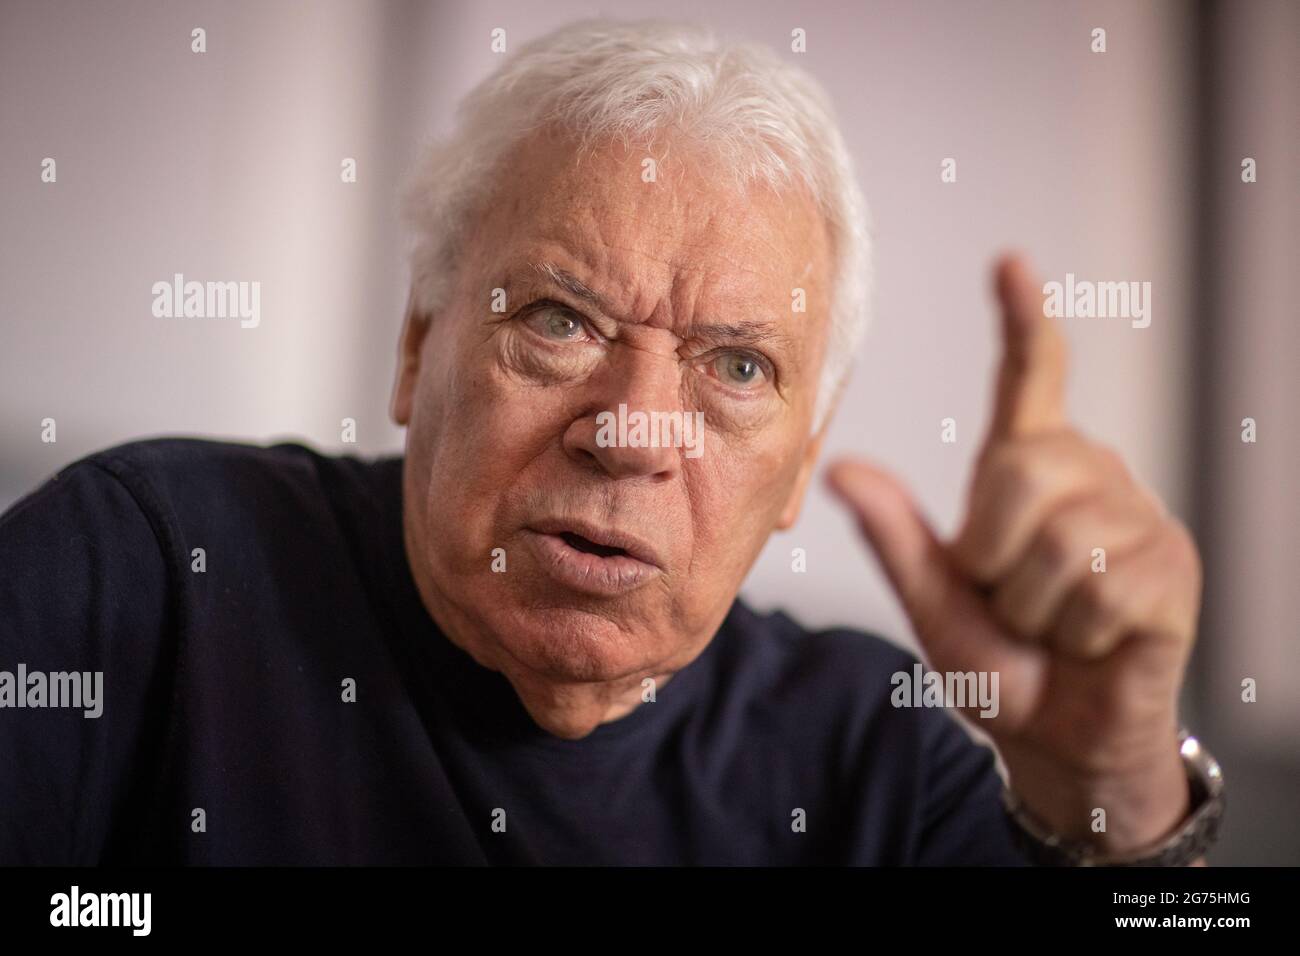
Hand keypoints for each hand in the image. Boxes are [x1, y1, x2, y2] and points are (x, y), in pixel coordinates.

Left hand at [827, 254, 1202, 855]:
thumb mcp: (932, 598)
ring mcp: (1138, 516)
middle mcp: (1091, 474)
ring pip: (1058, 541)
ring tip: (1049, 621)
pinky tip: (1092, 638)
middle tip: (1004, 594)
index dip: (1021, 322)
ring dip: (1031, 605)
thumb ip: (895, 535)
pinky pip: (1100, 588)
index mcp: (1029, 471)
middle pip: (1019, 471)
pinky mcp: (1172, 567)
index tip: (1009, 262)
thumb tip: (842, 468)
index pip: (1030, 380)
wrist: (1057, 736)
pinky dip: (1074, 632)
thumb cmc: (998, 659)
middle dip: (989, 555)